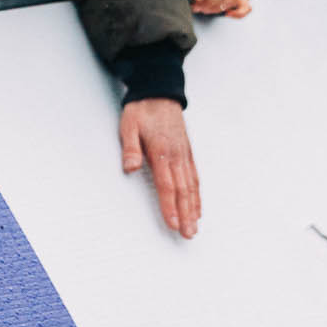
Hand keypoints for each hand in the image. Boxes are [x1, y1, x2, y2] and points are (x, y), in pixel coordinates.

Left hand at [120, 97, 198, 237]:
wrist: (159, 92)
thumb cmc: (142, 110)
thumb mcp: (128, 125)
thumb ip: (130, 148)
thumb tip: (130, 168)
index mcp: (161, 150)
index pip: (167, 184)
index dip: (170, 205)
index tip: (172, 223)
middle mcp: (177, 155)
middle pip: (183, 190)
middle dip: (186, 214)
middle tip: (188, 234)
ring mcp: (184, 154)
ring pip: (192, 186)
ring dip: (194, 208)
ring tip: (195, 227)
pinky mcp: (187, 153)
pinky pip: (195, 177)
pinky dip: (197, 194)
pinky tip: (198, 207)